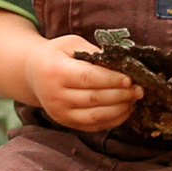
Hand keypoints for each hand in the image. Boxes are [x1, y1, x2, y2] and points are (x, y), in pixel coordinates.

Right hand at [26, 34, 141, 130]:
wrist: (32, 73)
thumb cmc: (56, 54)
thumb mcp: (71, 44)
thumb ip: (94, 53)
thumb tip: (122, 63)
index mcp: (55, 71)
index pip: (87, 77)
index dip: (110, 79)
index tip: (130, 78)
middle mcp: (55, 95)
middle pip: (93, 99)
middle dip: (120, 95)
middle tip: (139, 89)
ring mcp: (59, 112)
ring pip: (94, 116)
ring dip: (119, 109)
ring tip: (134, 99)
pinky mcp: (65, 122)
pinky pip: (93, 126)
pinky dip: (112, 120)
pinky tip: (125, 109)